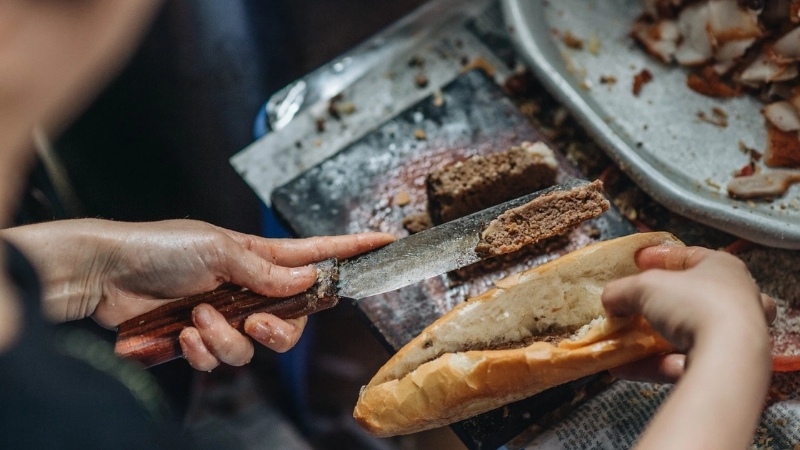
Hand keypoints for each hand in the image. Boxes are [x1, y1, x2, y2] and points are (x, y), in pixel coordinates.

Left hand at [1, 219, 395, 369]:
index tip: (387, 242)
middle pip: (292, 324)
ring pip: (253, 350)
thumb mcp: (218, 249)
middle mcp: (250, 290)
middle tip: (255, 323)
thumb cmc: (158, 247)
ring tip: (196, 319)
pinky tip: (180, 334)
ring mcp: (226, 318)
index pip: (317, 254)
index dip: (352, 249)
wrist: (105, 275)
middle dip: (277, 331)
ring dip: (224, 339)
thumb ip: (266, 270)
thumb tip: (307, 280)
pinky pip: (218, 361)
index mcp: (260, 258)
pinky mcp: (200, 341)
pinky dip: (199, 351)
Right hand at [603, 246, 774, 383]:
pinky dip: (652, 364)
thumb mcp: (644, 287)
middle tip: (636, 304)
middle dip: (661, 302)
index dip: (660, 257)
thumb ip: (621, 290)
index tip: (638, 260)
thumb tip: (610, 301)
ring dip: (651, 339)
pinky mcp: (723, 366)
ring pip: (687, 333)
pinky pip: (681, 362)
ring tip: (622, 340)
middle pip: (692, 297)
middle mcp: (736, 299)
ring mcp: (733, 336)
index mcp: (724, 268)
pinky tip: (622, 367)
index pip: (689, 256)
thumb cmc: (695, 305)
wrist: (729, 360)